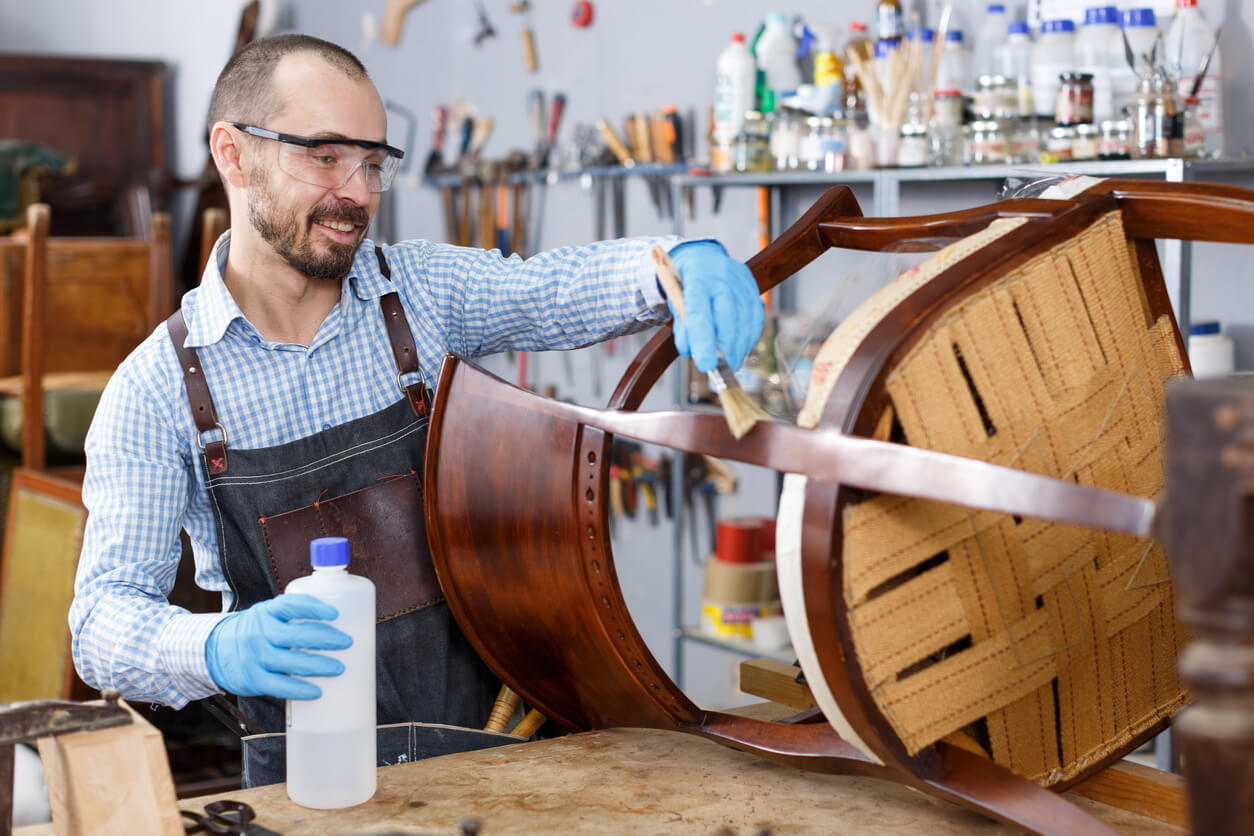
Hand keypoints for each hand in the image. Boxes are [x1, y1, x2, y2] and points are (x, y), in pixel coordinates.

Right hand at [205, 593, 351, 699]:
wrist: (217, 650)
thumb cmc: (258, 631)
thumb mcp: (270, 614)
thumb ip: (296, 615)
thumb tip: (345, 622)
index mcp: (267, 612)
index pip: (289, 605)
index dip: (312, 608)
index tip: (335, 613)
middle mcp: (259, 632)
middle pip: (294, 635)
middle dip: (324, 638)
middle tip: (346, 642)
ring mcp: (254, 656)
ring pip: (288, 661)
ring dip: (316, 665)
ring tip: (339, 668)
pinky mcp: (253, 678)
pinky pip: (278, 686)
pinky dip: (299, 689)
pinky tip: (317, 691)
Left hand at [664, 241, 763, 372]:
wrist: (702, 259)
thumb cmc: (686, 286)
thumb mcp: (676, 304)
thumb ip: (683, 329)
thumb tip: (692, 352)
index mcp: (696, 279)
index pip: (700, 313)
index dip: (704, 341)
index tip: (706, 365)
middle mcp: (721, 278)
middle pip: (728, 317)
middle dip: (726, 348)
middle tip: (722, 367)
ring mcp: (740, 281)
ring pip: (745, 320)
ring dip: (739, 346)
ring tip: (732, 361)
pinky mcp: (753, 288)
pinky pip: (757, 318)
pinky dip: (749, 337)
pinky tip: (741, 347)